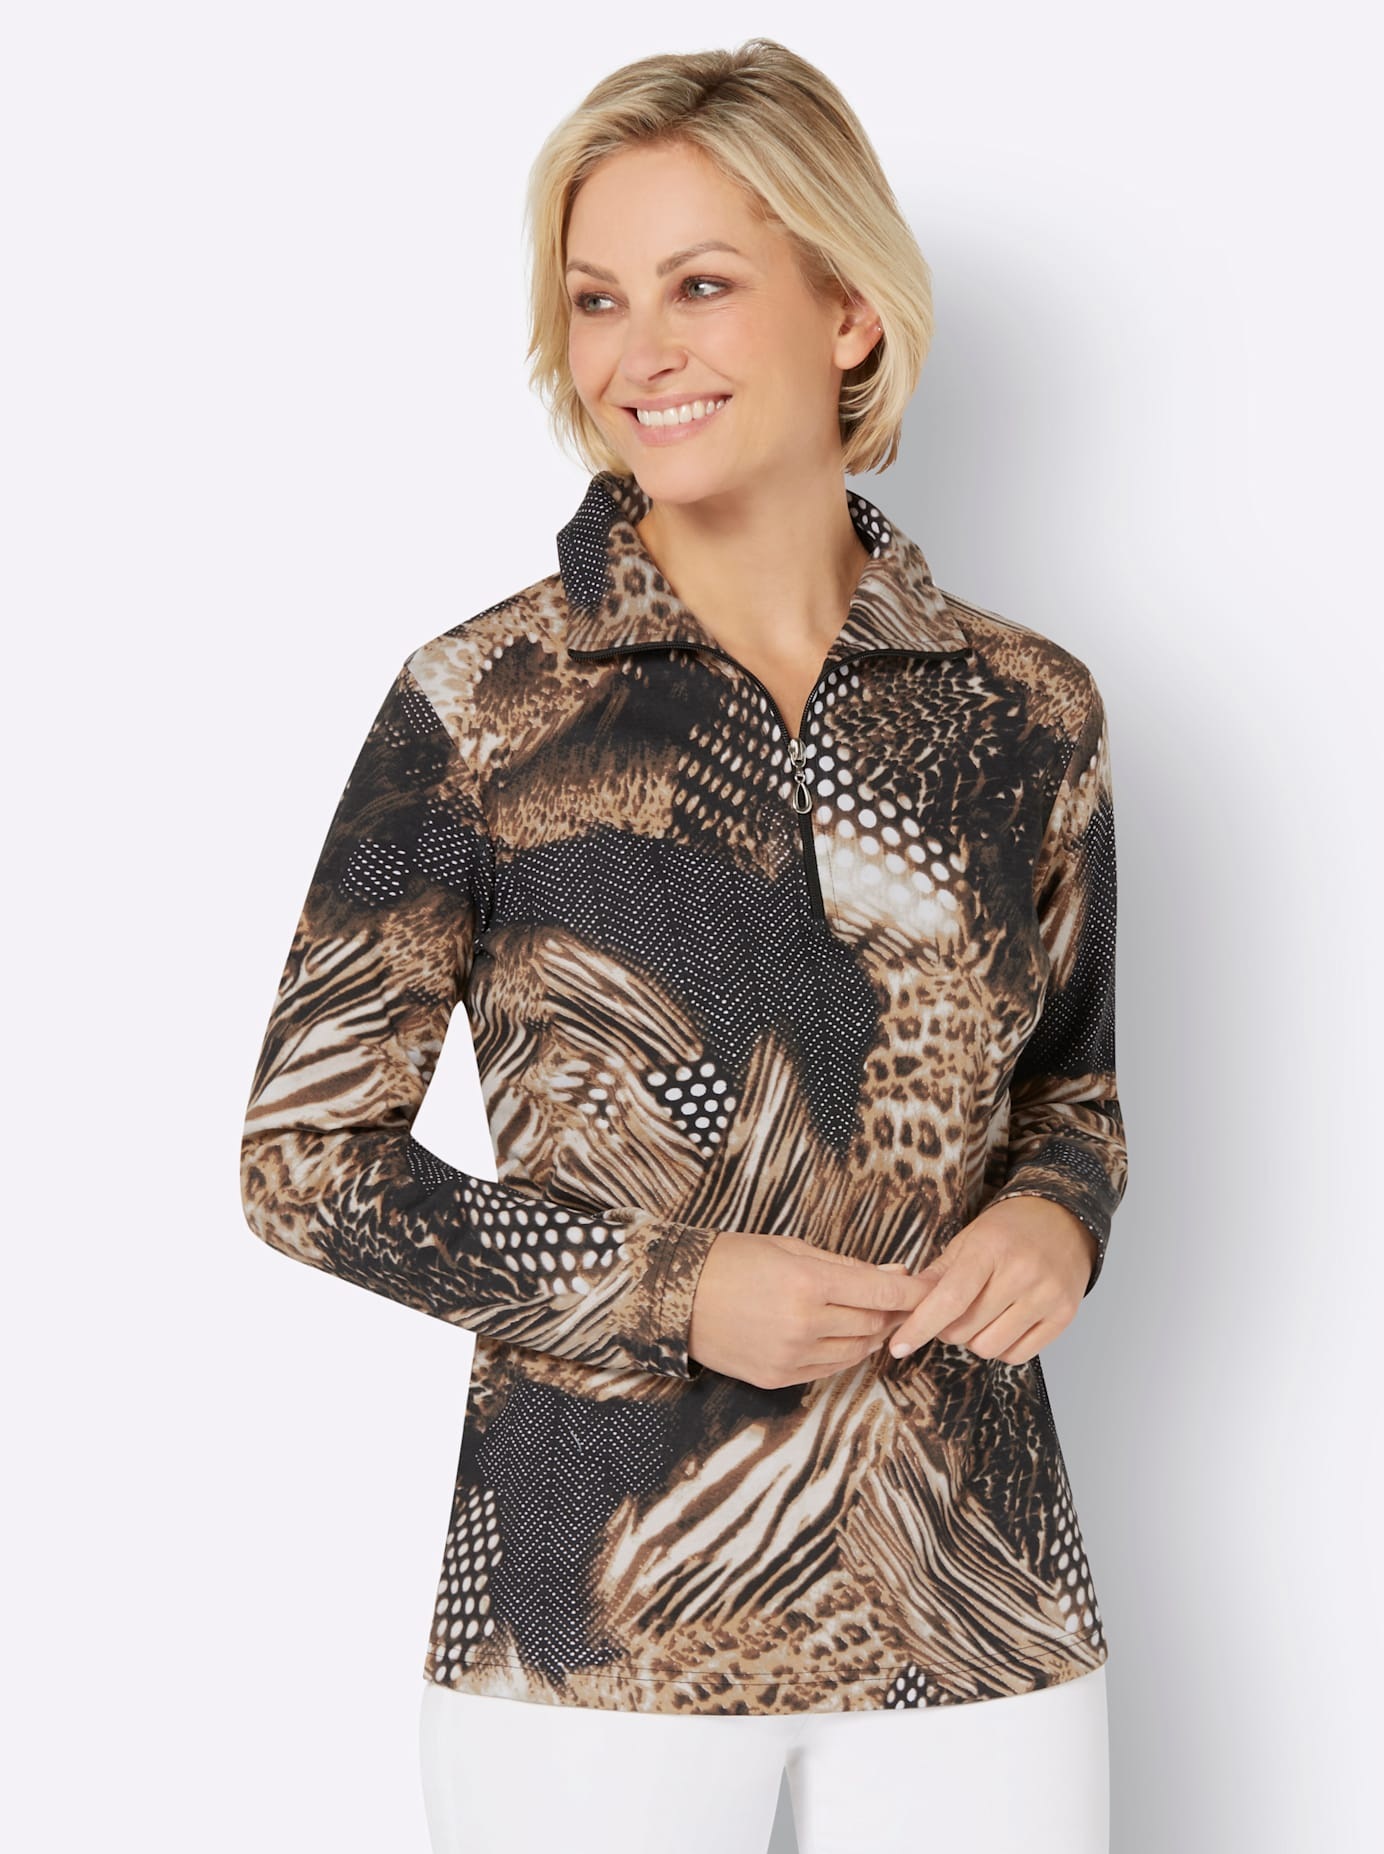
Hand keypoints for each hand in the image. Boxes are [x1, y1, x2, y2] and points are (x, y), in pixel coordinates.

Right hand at [688, 1231, 918, 1387]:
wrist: (676, 1297)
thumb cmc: (732, 1260)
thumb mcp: (789, 1247)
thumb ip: (844, 1264)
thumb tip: (894, 1272)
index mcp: (808, 1282)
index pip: (881, 1291)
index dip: (913, 1291)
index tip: (932, 1287)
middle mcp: (804, 1324)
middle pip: (873, 1323)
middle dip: (895, 1312)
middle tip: (903, 1300)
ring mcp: (791, 1356)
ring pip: (857, 1352)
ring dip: (872, 1335)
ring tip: (875, 1318)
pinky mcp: (779, 1379)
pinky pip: (829, 1369)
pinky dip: (844, 1353)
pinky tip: (843, 1336)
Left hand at [885, 1196, 1096, 1366]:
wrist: (1064, 1219)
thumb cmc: (1010, 1229)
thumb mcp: (968, 1239)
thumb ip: (937, 1274)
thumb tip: (904, 1305)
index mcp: (990, 1248)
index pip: (950, 1298)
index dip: (921, 1326)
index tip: (898, 1346)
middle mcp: (1022, 1272)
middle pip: (966, 1329)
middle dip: (947, 1329)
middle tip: (953, 1312)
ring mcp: (1047, 1296)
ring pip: (990, 1347)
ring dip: (975, 1340)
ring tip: (981, 1317)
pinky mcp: (1064, 1316)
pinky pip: (1018, 1356)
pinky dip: (1001, 1348)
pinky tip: (1003, 1325)